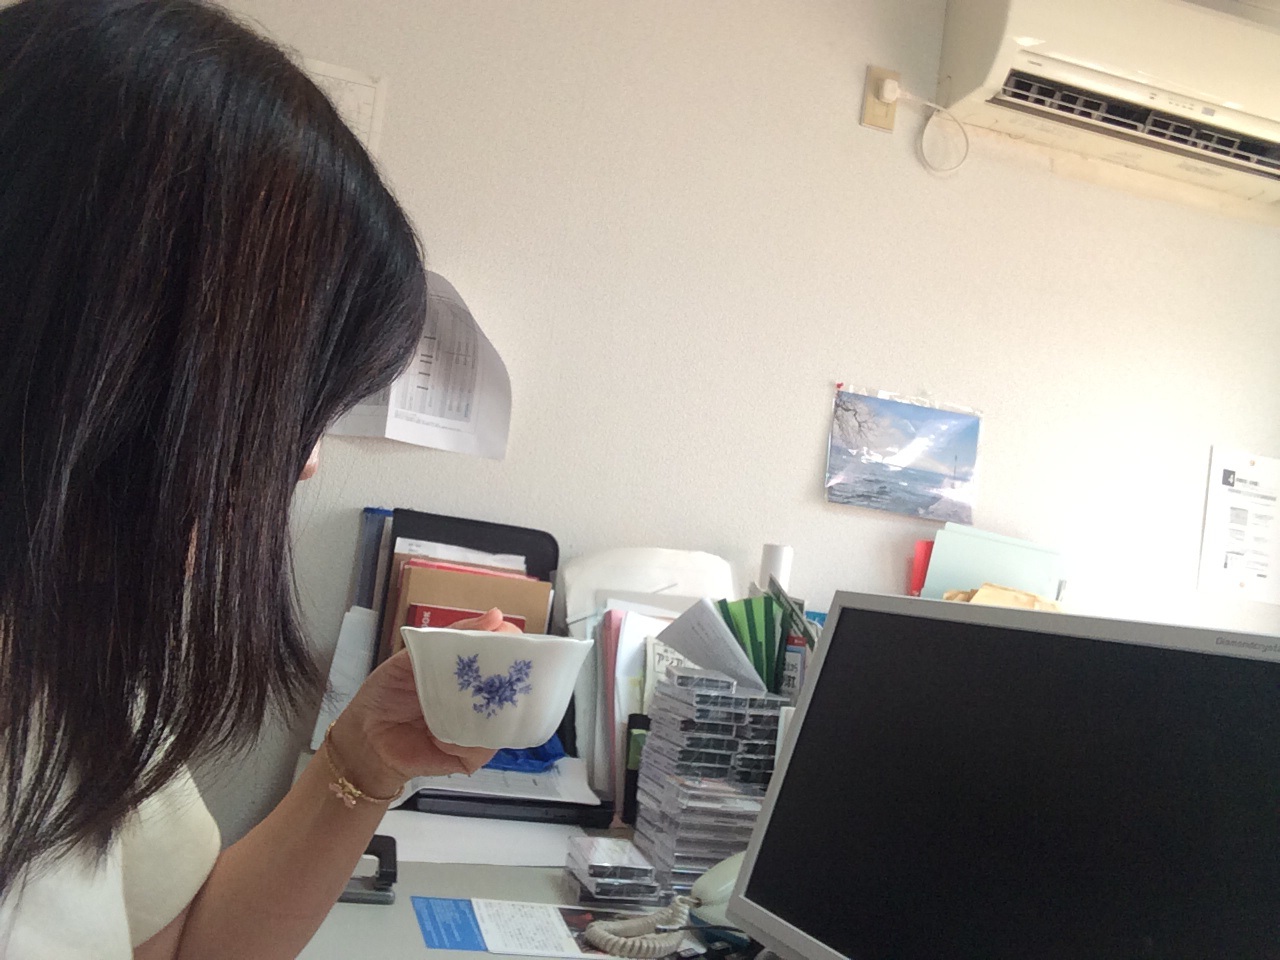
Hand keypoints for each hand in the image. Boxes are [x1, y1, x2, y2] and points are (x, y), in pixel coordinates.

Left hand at [328, 608, 521, 795]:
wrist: (363, 736)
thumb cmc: (387, 693)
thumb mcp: (413, 656)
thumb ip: (450, 635)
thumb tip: (495, 615)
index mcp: (467, 674)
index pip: (502, 657)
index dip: (514, 647)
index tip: (515, 636)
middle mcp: (477, 701)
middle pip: (511, 690)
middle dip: (513, 679)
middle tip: (506, 670)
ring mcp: (476, 730)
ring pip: (503, 722)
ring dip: (490, 712)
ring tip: (469, 704)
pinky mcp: (469, 756)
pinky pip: (482, 748)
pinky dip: (466, 741)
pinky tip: (441, 737)